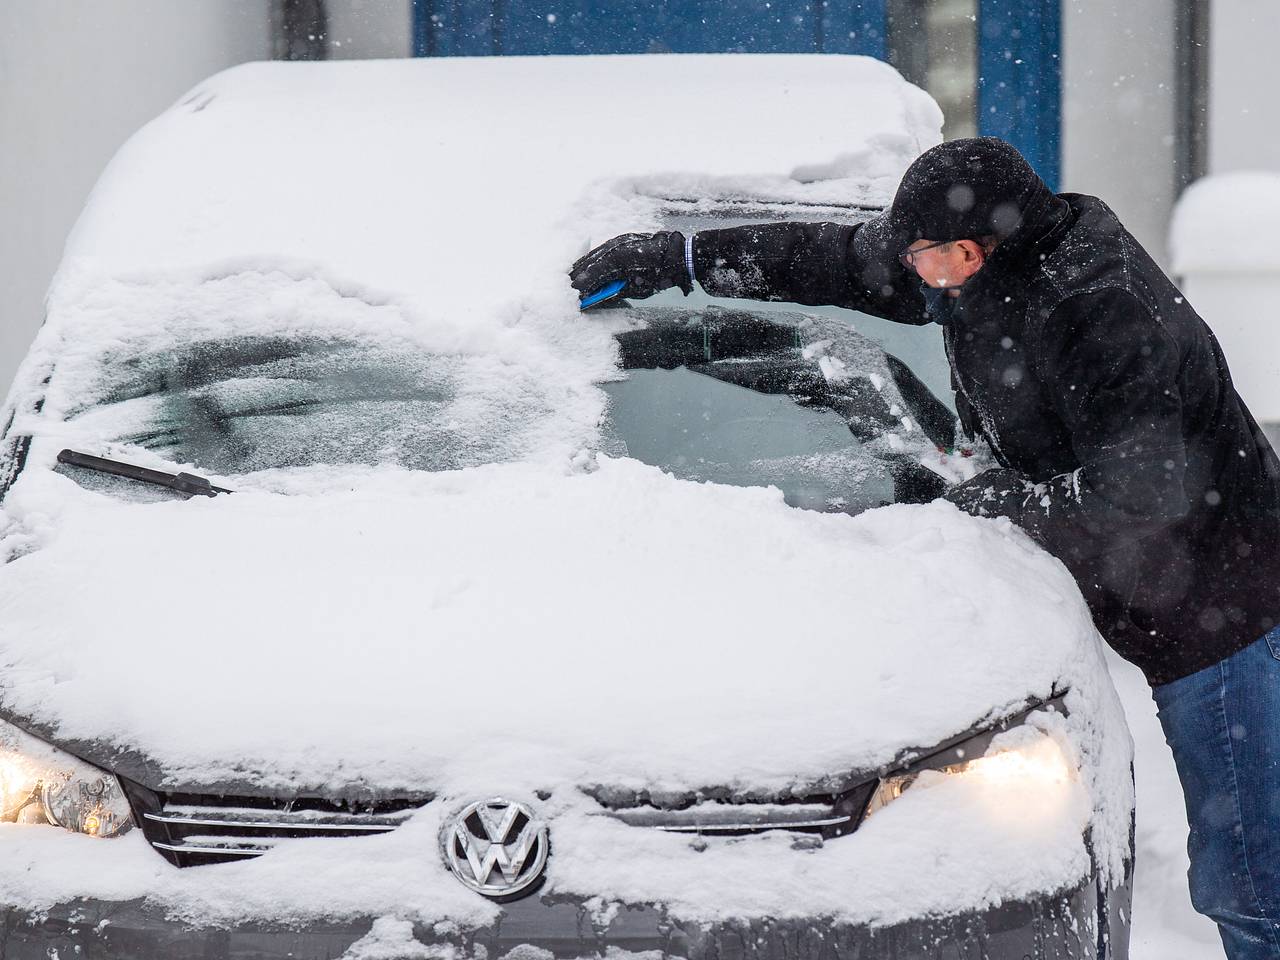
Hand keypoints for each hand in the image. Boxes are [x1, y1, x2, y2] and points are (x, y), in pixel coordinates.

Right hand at [570, 231, 692, 301]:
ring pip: (595, 254)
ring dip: (584, 265)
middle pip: (590, 263)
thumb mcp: (638, 289)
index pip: (593, 275)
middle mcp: (614, 247)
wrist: (679, 255)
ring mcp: (618, 241)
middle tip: (568, 287)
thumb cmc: (661, 274)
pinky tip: (588, 264)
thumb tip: (598, 296)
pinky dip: (594, 258)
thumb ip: (615, 291)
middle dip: (578, 275)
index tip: (574, 295)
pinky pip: (603, 250)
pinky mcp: (622, 240)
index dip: (582, 286)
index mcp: (617, 260)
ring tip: (572, 275)